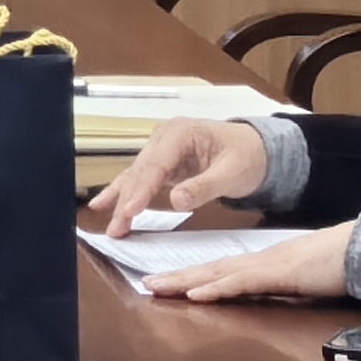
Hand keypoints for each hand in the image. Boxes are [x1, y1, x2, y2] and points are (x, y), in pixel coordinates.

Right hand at [83, 114, 275, 233]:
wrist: (257, 149)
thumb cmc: (248, 155)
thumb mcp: (233, 173)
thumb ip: (204, 187)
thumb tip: (176, 201)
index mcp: (181, 133)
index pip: (156, 164)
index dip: (141, 189)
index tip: (130, 210)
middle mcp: (165, 137)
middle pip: (141, 172)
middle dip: (126, 201)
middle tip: (117, 228)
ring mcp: (161, 148)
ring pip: (136, 176)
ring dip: (122, 201)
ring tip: (109, 224)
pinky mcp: (162, 162)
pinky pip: (140, 179)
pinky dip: (124, 193)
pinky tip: (103, 204)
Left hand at [147, 220, 355, 303]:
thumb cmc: (336, 265)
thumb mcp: (302, 281)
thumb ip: (281, 288)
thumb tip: (265, 297)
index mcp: (262, 264)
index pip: (219, 270)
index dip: (191, 276)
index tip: (166, 282)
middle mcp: (258, 262)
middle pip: (209, 269)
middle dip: (176, 277)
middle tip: (145, 283)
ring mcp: (267, 266)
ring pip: (217, 273)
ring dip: (185, 281)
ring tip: (156, 286)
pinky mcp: (279, 274)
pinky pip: (242, 282)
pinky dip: (217, 288)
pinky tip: (196, 295)